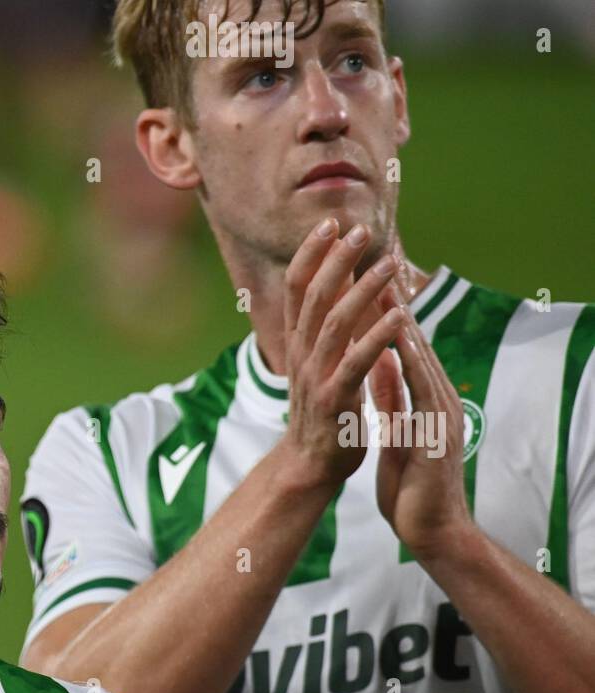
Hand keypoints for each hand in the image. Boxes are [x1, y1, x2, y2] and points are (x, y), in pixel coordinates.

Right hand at [278, 219, 406, 489]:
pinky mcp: (333, 400)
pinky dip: (378, 337)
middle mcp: (300, 355)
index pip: (297, 289)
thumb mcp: (317, 363)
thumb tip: (336, 281)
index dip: (310, 255)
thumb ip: (325, 324)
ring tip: (388, 264)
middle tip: (359, 229)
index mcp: (297, 344)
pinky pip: (356, 363)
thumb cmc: (320, 412)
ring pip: (334, 324)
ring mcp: (315, 377)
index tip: (329, 224)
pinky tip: (399, 317)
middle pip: (313, 297)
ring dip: (362, 291)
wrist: (308, 465)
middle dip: (336, 261)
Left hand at [369, 288, 474, 559]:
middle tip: (377, 269)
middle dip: (396, 308)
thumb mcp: (396, 434)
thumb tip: (380, 365)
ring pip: (422, 360)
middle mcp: (438, 401)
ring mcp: (442, 415)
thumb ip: (391, 400)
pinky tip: (399, 342)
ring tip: (387, 291)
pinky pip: (423, 391)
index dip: (385, 318)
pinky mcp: (438, 433)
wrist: (432, 531)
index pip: (404, 352)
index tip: (366, 286)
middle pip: (415, 346)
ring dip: (404, 325)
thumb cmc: (412, 488)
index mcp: (424, 402)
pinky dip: (412, 364)